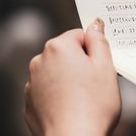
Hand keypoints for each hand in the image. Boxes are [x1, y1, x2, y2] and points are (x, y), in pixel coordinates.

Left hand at [24, 18, 120, 135]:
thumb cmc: (93, 106)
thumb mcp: (106, 68)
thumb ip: (99, 41)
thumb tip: (94, 24)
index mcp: (58, 46)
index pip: (79, 36)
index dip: (93, 51)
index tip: (101, 68)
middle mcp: (40, 60)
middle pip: (66, 54)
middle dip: (79, 65)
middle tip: (95, 86)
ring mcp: (32, 82)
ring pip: (55, 74)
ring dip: (67, 82)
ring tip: (82, 102)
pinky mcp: (29, 103)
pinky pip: (46, 93)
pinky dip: (56, 98)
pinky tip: (69, 111)